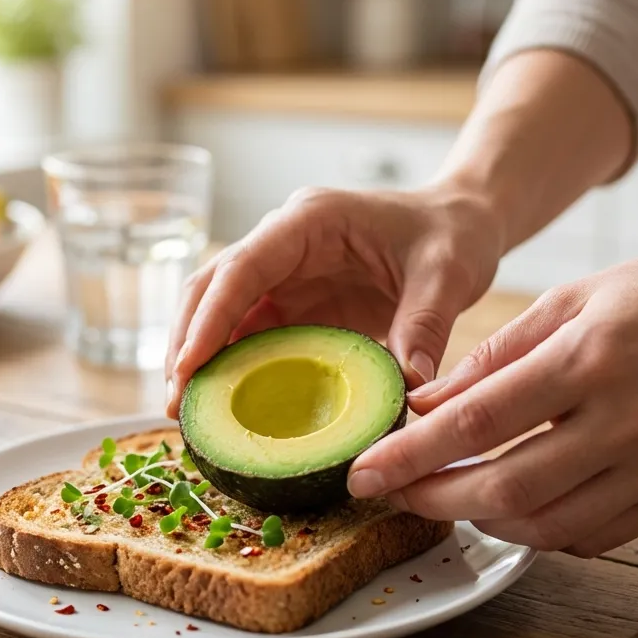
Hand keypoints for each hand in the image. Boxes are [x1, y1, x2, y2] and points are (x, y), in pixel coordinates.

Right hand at [165, 182, 504, 414]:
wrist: (461, 225)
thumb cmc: (452, 234)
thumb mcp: (447, 275)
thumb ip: (426, 326)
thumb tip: (411, 388)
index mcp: (310, 222)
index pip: (241, 267)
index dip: (209, 318)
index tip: (187, 368)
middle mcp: (284, 243)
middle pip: (213, 289)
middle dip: (187, 343)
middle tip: (176, 405)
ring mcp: (285, 275)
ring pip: (223, 314)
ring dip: (202, 360)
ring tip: (189, 415)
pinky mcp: (295, 303)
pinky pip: (252, 336)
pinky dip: (235, 368)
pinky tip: (227, 407)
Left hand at [348, 231, 637, 556]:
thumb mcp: (570, 299)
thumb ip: (495, 357)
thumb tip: (428, 404)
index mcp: (590, 358)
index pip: (476, 424)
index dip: (409, 455)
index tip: (363, 472)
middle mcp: (627, 421)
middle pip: (505, 489)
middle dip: (432, 499)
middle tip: (392, 493)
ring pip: (546, 526)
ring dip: (482, 522)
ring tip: (445, 498)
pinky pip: (594, 537)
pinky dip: (540, 531)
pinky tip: (513, 509)